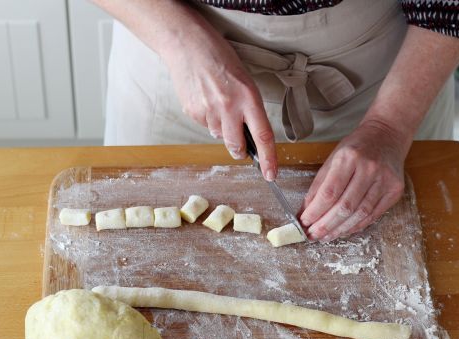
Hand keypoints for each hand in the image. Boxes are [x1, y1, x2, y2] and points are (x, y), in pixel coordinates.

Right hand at [162, 30, 276, 179]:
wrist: (187, 44)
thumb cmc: (220, 58)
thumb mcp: (244, 80)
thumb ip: (249, 107)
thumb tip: (249, 134)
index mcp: (248, 97)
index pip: (263, 136)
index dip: (268, 159)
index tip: (271, 174)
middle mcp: (229, 106)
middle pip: (237, 146)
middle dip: (240, 151)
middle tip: (241, 147)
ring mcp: (208, 110)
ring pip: (219, 136)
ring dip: (222, 128)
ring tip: (217, 103)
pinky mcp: (192, 112)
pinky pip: (205, 126)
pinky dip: (208, 119)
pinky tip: (205, 100)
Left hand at [299, 120, 410, 240]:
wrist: (388, 135)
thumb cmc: (356, 147)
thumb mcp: (332, 159)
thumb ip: (318, 186)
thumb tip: (305, 212)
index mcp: (349, 157)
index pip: (329, 192)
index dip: (315, 212)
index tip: (304, 223)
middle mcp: (369, 168)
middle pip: (345, 206)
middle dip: (326, 225)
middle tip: (313, 236)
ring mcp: (385, 180)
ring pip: (360, 214)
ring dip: (340, 229)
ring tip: (326, 236)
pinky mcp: (395, 190)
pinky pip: (373, 215)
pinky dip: (356, 226)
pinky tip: (343, 230)